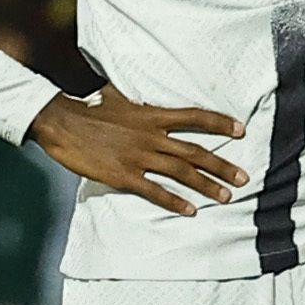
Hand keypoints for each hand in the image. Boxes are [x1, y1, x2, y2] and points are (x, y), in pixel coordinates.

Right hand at [30, 86, 245, 216]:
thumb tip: (141, 93)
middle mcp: (151, 136)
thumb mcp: (117, 96)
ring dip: (206, 186)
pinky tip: (191, 211)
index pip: (194, 117)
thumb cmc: (87, 107)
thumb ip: (136, 100)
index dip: (219, 123)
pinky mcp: (123, 175)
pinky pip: (154, 191)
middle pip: (195, 151)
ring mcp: (138, 156)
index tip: (241, 130)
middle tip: (245, 177)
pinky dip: (174, 201)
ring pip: (181, 172)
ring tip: (227, 197)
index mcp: (151, 115)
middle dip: (222, 165)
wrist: (60, 121)